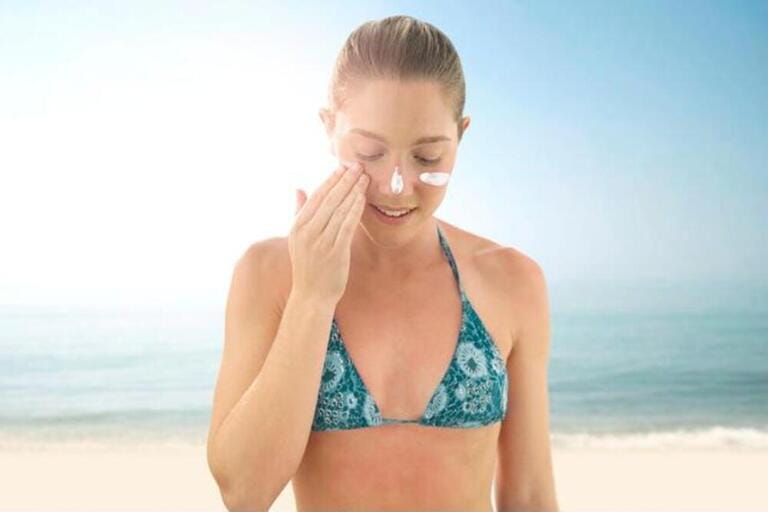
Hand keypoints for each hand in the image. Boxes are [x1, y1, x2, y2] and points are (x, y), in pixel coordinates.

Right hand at [289, 162, 368, 304]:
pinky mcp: (335, 251)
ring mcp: (321, 242)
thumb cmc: (308, 266)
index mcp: (297, 227)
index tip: (342, 166)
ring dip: (353, 191)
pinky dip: (355, 210)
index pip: (316, 197)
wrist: (312, 296)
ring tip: (364, 178)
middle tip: (357, 166)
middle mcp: (307, 232)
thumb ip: (299, 212)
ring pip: (339, 210)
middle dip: (344, 180)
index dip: (331, 180)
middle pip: (329, 199)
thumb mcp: (297, 238)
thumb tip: (299, 189)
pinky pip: (347, 225)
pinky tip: (362, 198)